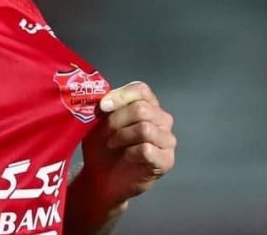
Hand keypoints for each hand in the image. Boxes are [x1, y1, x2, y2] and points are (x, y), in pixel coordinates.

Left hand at [78, 81, 175, 208]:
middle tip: (105, 133)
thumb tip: (102, 96)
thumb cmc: (102, 145)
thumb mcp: (99, 121)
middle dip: (117, 120)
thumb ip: (105, 106)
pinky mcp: (166, 160)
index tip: (102, 107)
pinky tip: (126, 156)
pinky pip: (147, 150)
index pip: (141, 90)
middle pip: (142, 109)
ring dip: (122, 136)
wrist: (102, 176)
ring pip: (145, 129)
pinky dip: (130, 152)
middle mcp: (162, 119)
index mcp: (147, 104)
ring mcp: (167, 140)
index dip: (120, 96)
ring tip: (111, 144)